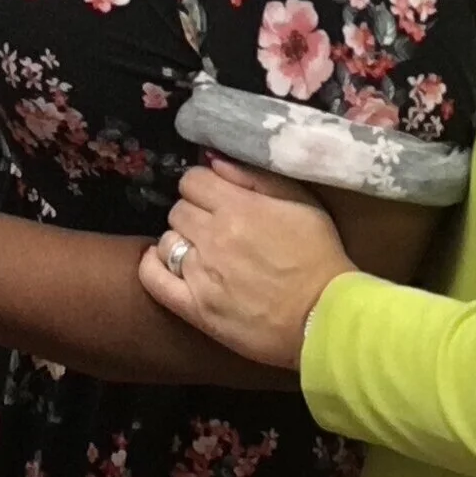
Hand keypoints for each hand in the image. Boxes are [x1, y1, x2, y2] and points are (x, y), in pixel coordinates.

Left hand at [139, 159, 355, 370]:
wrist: (323, 315)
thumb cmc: (318, 254)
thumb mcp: (301, 202)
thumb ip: (257, 177)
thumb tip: (215, 160)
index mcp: (238, 207)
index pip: (193, 180)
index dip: (204, 185)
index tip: (216, 196)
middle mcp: (213, 237)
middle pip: (178, 209)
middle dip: (193, 211)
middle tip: (213, 225)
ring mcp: (200, 274)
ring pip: (167, 240)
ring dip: (181, 240)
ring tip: (200, 250)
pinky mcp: (194, 308)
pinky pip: (154, 279)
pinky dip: (152, 266)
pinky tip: (164, 262)